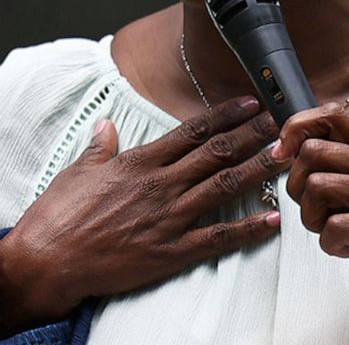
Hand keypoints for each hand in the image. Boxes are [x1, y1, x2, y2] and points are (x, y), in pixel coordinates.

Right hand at [0, 95, 287, 334]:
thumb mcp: (77, 172)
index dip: (226, 115)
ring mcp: (170, 218)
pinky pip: (218, 237)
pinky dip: (248, 228)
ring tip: (288, 155)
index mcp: (141, 163)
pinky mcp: (172, 250)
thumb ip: (100, 147)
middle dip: (255, 134)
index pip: (193, 131)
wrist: (45, 263)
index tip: (252, 101)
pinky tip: (273, 219)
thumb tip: (107, 125)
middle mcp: (162, 185)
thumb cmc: (58, 217)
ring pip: (225, 187)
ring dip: (259, 170)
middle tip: (284, 120)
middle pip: (218, 153)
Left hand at [275, 104, 348, 339]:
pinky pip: (333, 228)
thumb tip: (299, 159)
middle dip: (296, 186)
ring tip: (331, 232)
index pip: (333, 115)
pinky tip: (347, 249)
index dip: (297, 128)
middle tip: (314, 210)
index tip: (283, 154)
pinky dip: (330, 245)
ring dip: (311, 219)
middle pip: (313, 151)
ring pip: (316, 186)